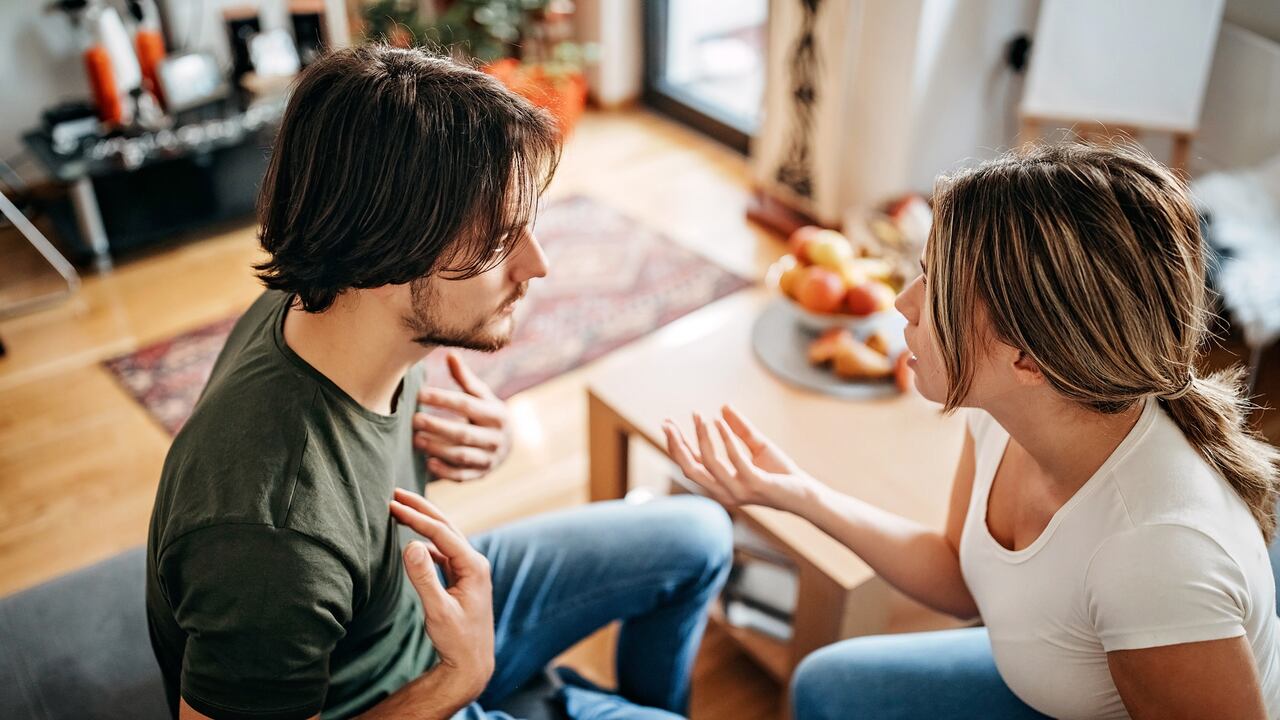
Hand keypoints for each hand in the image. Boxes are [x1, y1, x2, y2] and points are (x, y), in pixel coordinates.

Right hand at [390, 488, 494, 696]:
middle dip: (420, 508)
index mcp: (474, 566)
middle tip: (395, 492)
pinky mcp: (463, 577)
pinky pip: (443, 551)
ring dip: (423, 522)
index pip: (441, 532)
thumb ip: (424, 578)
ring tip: (400, 508)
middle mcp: (475, 562)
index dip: (416, 517)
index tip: (392, 504)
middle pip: (446, 526)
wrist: (472, 663)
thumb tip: (410, 544)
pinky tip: (413, 540)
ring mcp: (470, 569)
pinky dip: (427, 541)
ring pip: (444, 537)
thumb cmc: (457, 640)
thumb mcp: (437, 611)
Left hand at [414, 353, 511, 481]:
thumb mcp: (482, 396)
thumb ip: (465, 379)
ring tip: (416, 440)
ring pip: (461, 455)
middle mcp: (496, 438)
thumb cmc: (487, 414)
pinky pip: (462, 476)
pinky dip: (445, 471)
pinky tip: (428, 462)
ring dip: (437, 448)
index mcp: (497, 414)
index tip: (419, 393)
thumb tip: (449, 354)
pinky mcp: (481, 474)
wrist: (507, 444)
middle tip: (413, 419)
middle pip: (463, 432)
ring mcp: (490, 458)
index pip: (466, 405)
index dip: (442, 399)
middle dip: (437, 426)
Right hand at [662, 405, 818, 514]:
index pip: (690, 465)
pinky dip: (725, 439)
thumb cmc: (781, 474)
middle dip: (676, 445)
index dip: (676, 446)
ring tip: (699, 416)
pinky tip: (718, 422)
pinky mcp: (755, 484)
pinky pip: (735, 459)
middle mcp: (723, 491)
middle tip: (667, 423)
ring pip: (709, 463)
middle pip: (690, 468)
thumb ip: (740, 429)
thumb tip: (723, 407)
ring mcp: (738, 490)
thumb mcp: (757, 446)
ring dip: (701, 437)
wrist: (805, 494)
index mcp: (720, 484)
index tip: (667, 424)